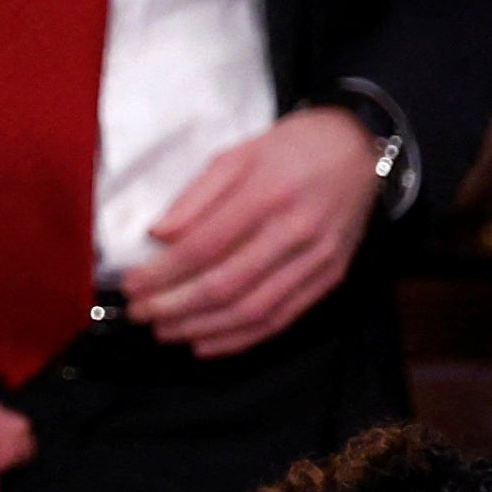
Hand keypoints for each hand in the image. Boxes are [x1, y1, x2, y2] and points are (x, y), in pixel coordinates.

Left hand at [124, 108, 381, 357]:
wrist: (359, 151)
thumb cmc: (291, 148)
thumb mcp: (238, 153)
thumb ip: (197, 195)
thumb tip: (159, 236)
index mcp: (267, 193)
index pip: (204, 246)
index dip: (162, 273)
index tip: (132, 285)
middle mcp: (294, 232)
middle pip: (225, 285)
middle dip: (175, 306)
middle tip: (140, 314)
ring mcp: (316, 260)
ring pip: (252, 310)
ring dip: (202, 328)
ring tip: (166, 331)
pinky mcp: (328, 278)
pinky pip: (280, 319)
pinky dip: (240, 339)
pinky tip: (206, 343)